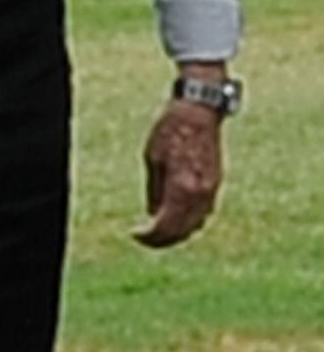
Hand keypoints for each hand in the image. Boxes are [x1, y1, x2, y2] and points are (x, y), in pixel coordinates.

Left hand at [135, 99, 224, 247]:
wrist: (199, 111)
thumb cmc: (170, 131)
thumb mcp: (152, 160)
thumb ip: (154, 191)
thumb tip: (153, 216)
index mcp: (181, 186)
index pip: (166, 226)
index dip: (149, 237)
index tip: (135, 235)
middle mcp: (201, 192)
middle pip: (183, 230)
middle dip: (163, 240)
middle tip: (145, 238)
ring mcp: (212, 188)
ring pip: (197, 224)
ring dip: (179, 233)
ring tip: (158, 232)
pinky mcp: (217, 182)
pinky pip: (205, 212)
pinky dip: (191, 221)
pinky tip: (176, 218)